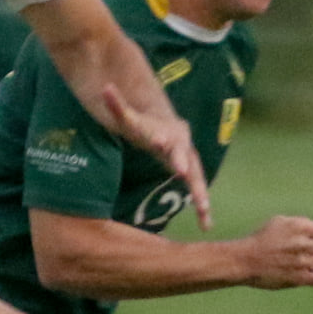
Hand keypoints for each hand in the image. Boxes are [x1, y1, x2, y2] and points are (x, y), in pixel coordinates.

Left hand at [100, 85, 212, 230]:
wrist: (167, 129)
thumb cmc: (145, 125)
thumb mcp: (129, 116)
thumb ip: (117, 104)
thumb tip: (105, 87)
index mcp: (170, 131)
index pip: (166, 135)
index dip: (163, 139)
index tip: (160, 143)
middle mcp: (184, 146)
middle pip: (187, 157)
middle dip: (186, 166)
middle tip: (184, 175)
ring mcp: (190, 161)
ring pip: (197, 177)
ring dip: (201, 195)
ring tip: (205, 217)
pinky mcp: (191, 175)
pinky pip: (198, 190)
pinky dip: (203, 207)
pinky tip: (207, 225)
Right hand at [242, 215, 312, 288]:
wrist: (244, 261)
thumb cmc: (259, 241)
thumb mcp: (277, 222)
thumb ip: (298, 224)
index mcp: (298, 227)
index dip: (312, 237)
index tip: (301, 241)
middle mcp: (302, 243)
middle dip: (308, 250)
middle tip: (292, 254)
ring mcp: (302, 261)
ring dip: (308, 264)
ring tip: (291, 265)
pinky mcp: (299, 278)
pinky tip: (304, 276)